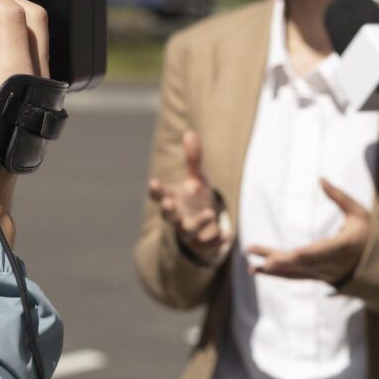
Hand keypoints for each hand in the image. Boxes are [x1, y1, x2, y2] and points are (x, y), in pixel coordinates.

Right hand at [148, 131, 227, 263]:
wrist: (206, 227)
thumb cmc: (196, 198)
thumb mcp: (196, 178)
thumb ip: (193, 159)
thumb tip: (190, 133)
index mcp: (172, 199)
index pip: (158, 195)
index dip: (155, 190)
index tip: (153, 182)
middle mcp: (177, 216)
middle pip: (168, 216)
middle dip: (168, 211)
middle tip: (169, 203)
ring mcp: (189, 233)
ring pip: (189, 231)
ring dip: (199, 222)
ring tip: (211, 213)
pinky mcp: (202, 245)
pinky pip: (207, 245)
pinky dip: (215, 240)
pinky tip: (224, 235)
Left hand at [246, 179, 368, 284]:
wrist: (376, 265)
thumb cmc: (366, 233)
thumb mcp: (359, 213)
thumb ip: (339, 197)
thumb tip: (321, 179)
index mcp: (344, 247)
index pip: (323, 252)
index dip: (308, 254)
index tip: (293, 254)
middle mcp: (331, 265)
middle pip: (304, 264)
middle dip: (283, 262)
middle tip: (263, 260)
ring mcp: (323, 273)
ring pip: (296, 273)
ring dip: (274, 270)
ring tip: (252, 267)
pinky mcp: (315, 276)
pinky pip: (294, 276)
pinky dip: (276, 274)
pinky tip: (257, 269)